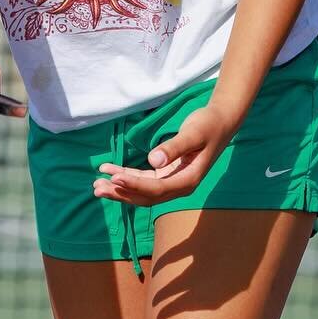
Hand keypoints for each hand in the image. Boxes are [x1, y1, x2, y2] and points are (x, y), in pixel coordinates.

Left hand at [93, 103, 238, 204]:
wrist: (220, 121)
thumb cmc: (208, 125)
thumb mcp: (193, 133)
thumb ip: (174, 147)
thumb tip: (153, 161)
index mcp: (188, 180)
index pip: (156, 189)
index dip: (134, 185)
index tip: (115, 178)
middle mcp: (179, 186)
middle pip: (146, 196)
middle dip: (121, 193)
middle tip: (97, 187)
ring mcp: (173, 181)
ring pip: (142, 191)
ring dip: (120, 188)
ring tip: (98, 183)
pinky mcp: (167, 173)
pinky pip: (144, 180)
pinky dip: (127, 176)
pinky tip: (111, 170)